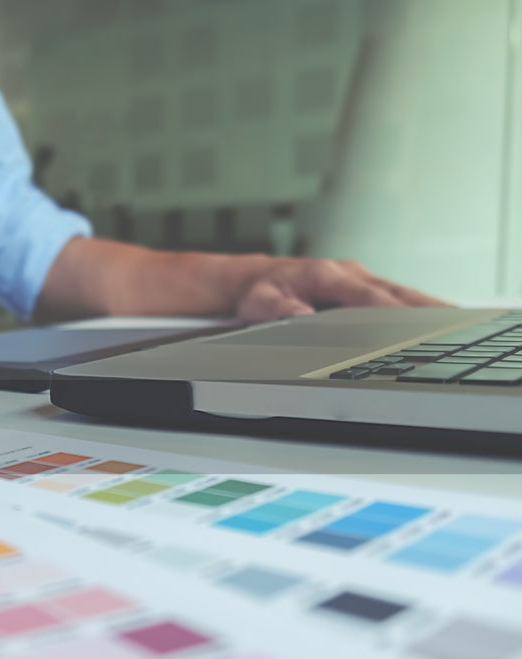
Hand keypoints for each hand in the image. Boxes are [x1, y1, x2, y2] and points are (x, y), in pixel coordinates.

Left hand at [235, 257, 450, 322]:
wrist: (258, 278)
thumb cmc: (261, 292)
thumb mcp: (260, 303)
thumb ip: (279, 310)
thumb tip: (302, 315)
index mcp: (326, 275)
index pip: (365, 296)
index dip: (390, 310)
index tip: (412, 325)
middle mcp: (348, 273)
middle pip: (393, 292)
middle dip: (425, 307)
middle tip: (456, 322)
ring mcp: (358, 278)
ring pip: (400, 293)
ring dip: (430, 306)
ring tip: (461, 322)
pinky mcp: (363, 286)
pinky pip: (395, 296)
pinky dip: (419, 307)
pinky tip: (440, 320)